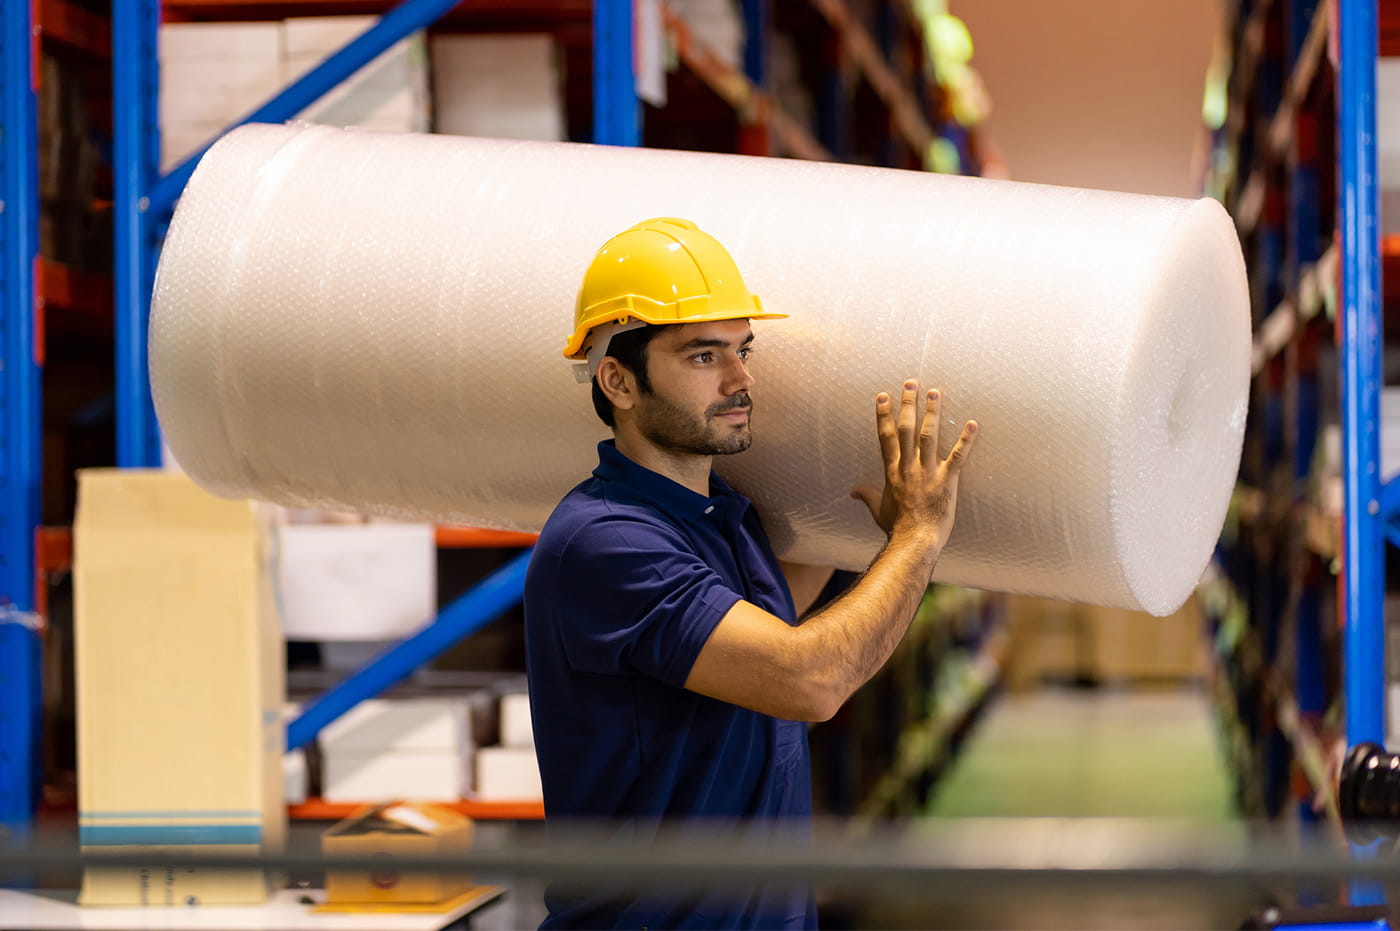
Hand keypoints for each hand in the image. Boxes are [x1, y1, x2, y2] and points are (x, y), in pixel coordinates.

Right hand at [850, 381, 977, 549]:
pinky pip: (958, 457)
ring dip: (932, 413)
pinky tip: (973, 423)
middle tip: (911, 383)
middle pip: (906, 429)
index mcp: (893, 471)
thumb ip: (867, 496)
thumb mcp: (878, 510)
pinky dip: (966, 440)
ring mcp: (927, 473)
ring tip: (935, 392)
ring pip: (928, 436)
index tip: (883, 396)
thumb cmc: (897, 528)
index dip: (884, 415)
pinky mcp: (947, 481)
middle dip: (908, 404)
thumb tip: (853, 491)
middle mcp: (908, 467)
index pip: (886, 437)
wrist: (914, 542)